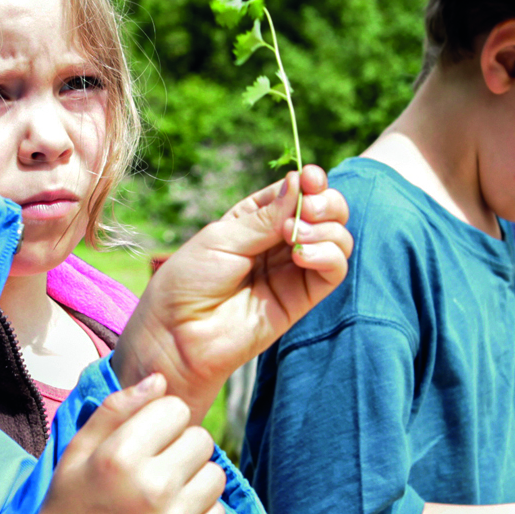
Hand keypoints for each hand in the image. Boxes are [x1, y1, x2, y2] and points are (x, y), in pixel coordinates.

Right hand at [20, 374, 225, 513]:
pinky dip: (200, 511)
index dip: (162, 420)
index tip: (146, 439)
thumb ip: (116, 409)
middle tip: (157, 466)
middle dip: (181, 447)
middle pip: (201, 438)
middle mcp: (153, 486)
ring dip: (194, 478)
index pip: (176, 409)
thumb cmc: (69, 507)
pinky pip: (218, 511)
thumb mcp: (77, 451)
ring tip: (166, 492)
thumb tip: (160, 379)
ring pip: (215, 473)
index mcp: (121, 456)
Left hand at [115, 168, 351, 422]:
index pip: (296, 191)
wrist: (177, 336)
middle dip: (326, 202)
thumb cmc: (188, 283)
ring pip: (337, 239)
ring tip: (297, 236)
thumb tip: (301, 182)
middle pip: (325, 212)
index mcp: (254, 219)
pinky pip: (334, 271)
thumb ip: (266, 216)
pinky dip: (329, 256)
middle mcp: (278, 242)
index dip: (310, 182)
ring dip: (327, 229)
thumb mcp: (222, 238)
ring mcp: (292, 270)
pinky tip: (302, 256)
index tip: (310, 178)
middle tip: (308, 208)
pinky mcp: (302, 299)